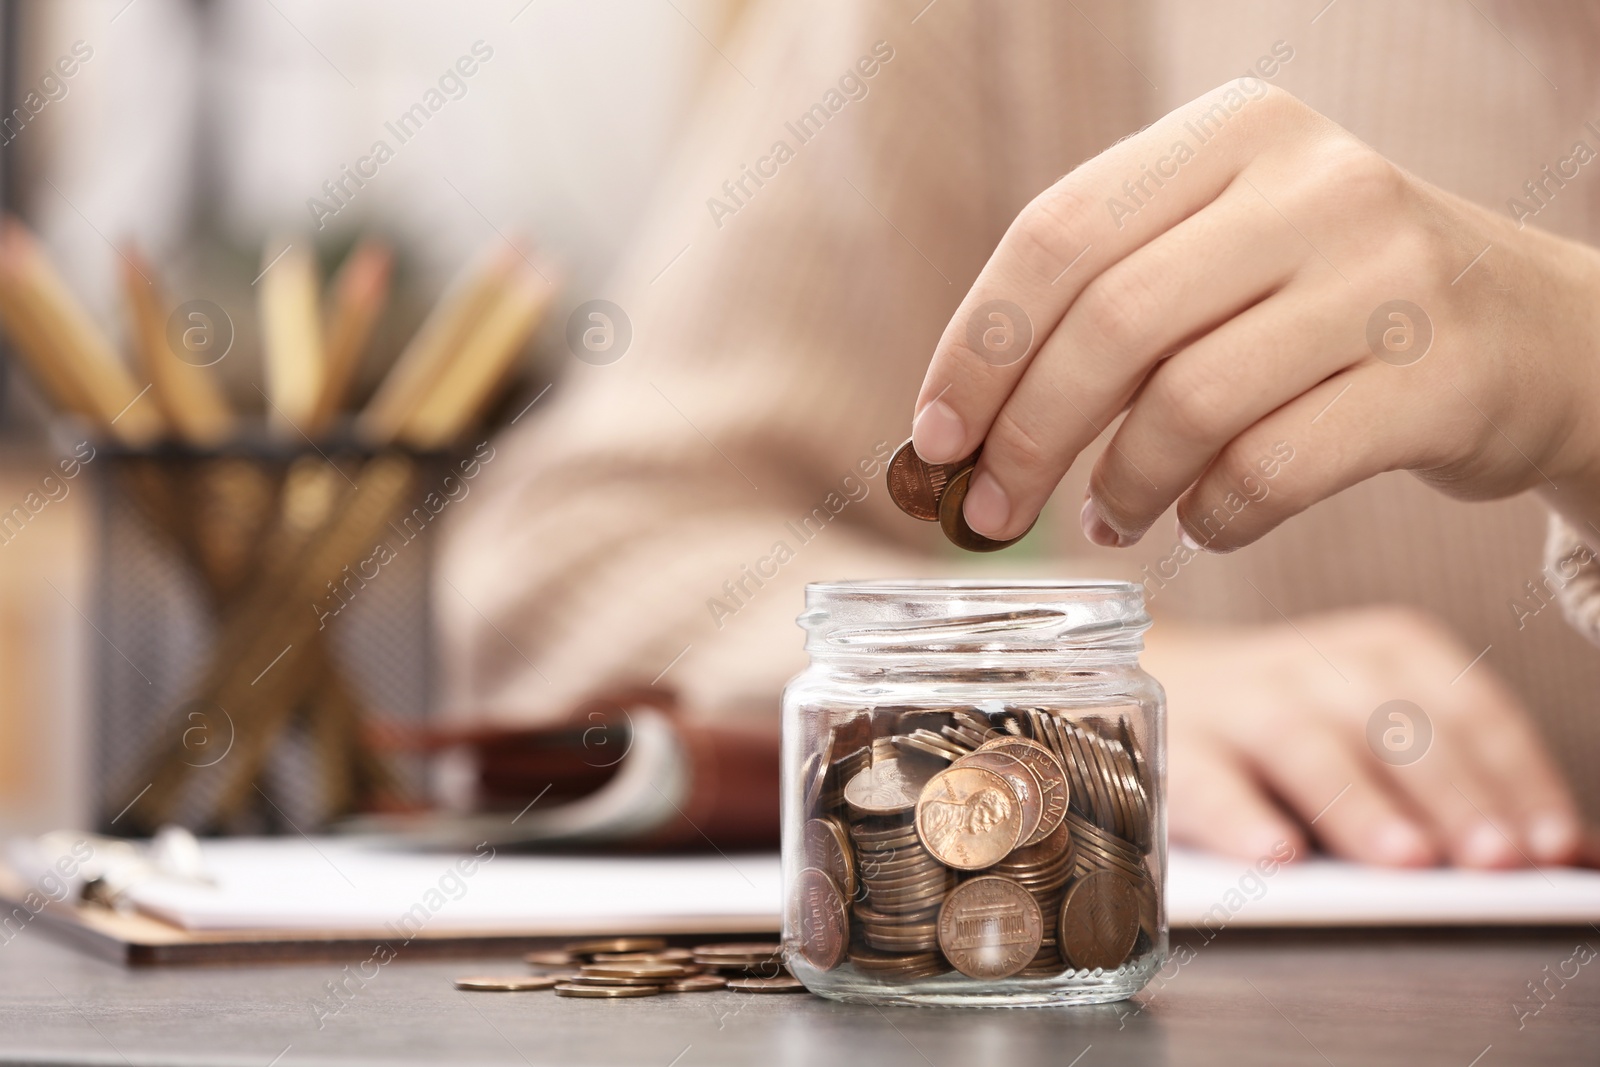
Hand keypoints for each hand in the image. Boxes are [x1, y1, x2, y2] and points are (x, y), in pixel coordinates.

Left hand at [911, 80, 1599, 550]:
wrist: (1538, 333)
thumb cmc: (1331, 304)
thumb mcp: (1226, 252)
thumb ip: (1108, 301)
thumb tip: (959, 426)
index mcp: (1233, 131)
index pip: (1058, 234)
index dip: (977, 347)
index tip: (934, 437)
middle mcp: (1314, 180)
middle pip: (1111, 322)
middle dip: (1027, 437)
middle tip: (992, 512)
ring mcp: (1388, 271)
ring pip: (1189, 404)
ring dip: (1121, 484)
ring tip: (1110, 514)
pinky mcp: (1441, 376)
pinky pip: (1271, 472)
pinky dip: (1211, 518)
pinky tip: (1199, 520)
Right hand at [1147, 608, 1584, 866]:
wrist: (1160, 681)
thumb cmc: (1296, 729)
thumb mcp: (1380, 733)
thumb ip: (1463, 786)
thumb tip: (1568, 858)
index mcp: (1384, 651)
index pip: (1468, 707)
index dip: (1514, 775)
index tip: (1552, 846)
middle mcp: (1313, 665)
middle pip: (1391, 721)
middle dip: (1449, 793)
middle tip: (1494, 861)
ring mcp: (1238, 701)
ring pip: (1303, 742)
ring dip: (1358, 803)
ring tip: (1405, 862)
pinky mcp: (1174, 747)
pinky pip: (1206, 780)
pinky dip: (1241, 817)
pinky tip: (1276, 855)